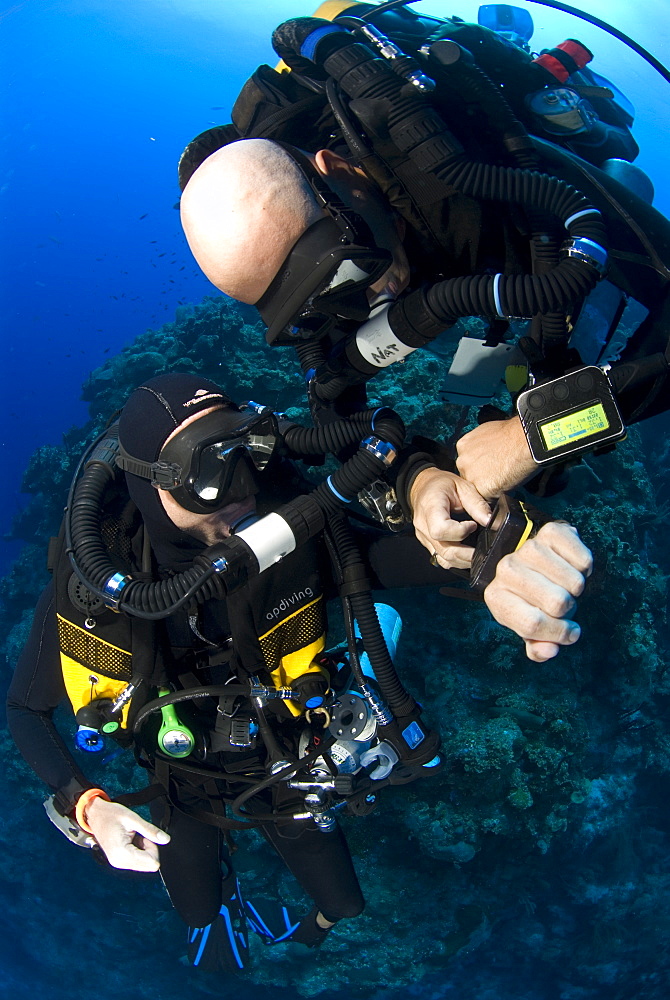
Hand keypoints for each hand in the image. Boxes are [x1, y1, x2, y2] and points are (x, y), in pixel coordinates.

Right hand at [85, 796, 170, 871]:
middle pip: (148, 864)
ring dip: (143, 848)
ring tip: (133, 835)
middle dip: (148, 848)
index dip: (153, 846)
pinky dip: (137, 849)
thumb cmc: (110, 814)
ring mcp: (117, 863)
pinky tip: (130, 838)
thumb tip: (166, 840)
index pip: (151, 862)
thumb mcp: (133, 819)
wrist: (94, 814)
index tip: (144, 835)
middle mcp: (119, 862)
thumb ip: (150, 831)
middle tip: (139, 834)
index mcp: (121, 853)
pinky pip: (136, 860)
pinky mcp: (118, 861)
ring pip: (143, 863)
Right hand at [409, 467, 491, 569]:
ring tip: (476, 553)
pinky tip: (465, 554)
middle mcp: (423, 524)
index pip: (440, 529)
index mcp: (430, 507)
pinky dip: (454, 560)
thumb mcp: (462, 486)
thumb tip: (490, 521)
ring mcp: (423, 536)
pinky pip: (440, 558)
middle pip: (443, 549)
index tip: (473, 525)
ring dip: (462, 560)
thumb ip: (477, 504)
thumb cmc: (440, 484)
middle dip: (466, 554)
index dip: (460, 532)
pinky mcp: (427, 543)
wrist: (423, 485)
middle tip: (482, 550)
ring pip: (442, 558)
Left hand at [456, 417, 538, 497]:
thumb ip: (479, 447)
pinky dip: (497, 495)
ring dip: (488, 487)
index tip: (489, 467)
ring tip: (504, 477)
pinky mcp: (482, 488)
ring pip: (477, 489)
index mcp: (463, 446)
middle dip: (481, 478)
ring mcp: (471, 476)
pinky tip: (507, 483)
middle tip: (498, 473)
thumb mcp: (487, 433)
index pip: (467, 464)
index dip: (479, 467)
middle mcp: (462, 461)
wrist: (525, 440)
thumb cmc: (513, 434)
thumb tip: (483, 454)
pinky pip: (488, 498)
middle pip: (469, 477)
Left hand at [483, 521, 592, 661]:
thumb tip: (549, 651)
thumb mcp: (531, 628)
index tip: (568, 632)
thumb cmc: (533, 600)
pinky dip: (584, 569)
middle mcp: (506, 569)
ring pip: (574, 583)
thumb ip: (539, 648)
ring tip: (563, 585)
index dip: (558, 634)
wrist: (536, 560)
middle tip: (560, 603)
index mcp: (496, 598)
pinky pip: (584, 560)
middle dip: (568, 610)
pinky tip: (569, 566)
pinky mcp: (551, 532)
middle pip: (557, 603)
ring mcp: (528, 547)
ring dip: (576, 589)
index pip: (532, 625)